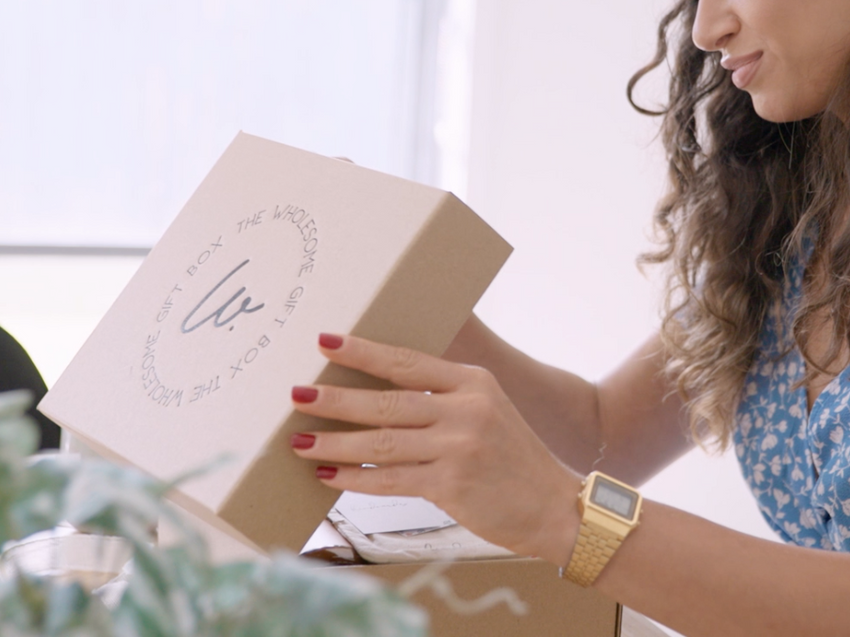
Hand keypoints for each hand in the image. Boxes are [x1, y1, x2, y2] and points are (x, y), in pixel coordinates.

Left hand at [289, 333, 582, 563]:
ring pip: (382, 442)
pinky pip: (391, 479)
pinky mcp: (452, 486)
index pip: (408, 362)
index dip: (363, 352)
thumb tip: (378, 391)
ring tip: (300, 440)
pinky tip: (328, 475)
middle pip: (388, 401)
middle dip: (336, 398)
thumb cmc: (510, 457)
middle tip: (297, 394)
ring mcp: (460, 448)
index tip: (325, 342)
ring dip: (335, 442)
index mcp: (473, 383)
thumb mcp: (487, 410)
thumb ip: (442, 396)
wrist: (552, 506)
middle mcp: (467, 410)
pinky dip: (354, 478)